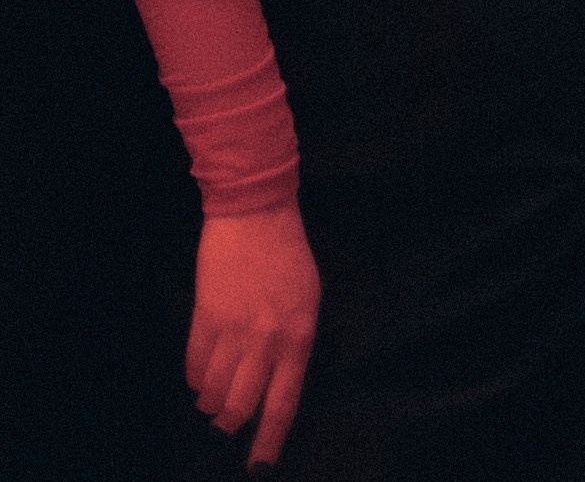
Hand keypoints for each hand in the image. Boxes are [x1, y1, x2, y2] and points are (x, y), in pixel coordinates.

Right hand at [186, 204, 321, 470]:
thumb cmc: (288, 254)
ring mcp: (233, 329)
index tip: (259, 464)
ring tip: (211, 401)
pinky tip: (199, 378)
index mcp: (299, 336)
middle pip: (242, 404)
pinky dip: (195, 379)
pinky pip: (195, 364)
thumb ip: (292, 342)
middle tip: (227, 425)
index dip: (269, 438)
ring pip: (214, 390)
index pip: (284, 402)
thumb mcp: (306, 300)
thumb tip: (275, 382)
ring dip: (210, 403)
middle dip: (231, 423)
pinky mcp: (205, 315)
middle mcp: (267, 339)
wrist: (256, 212)